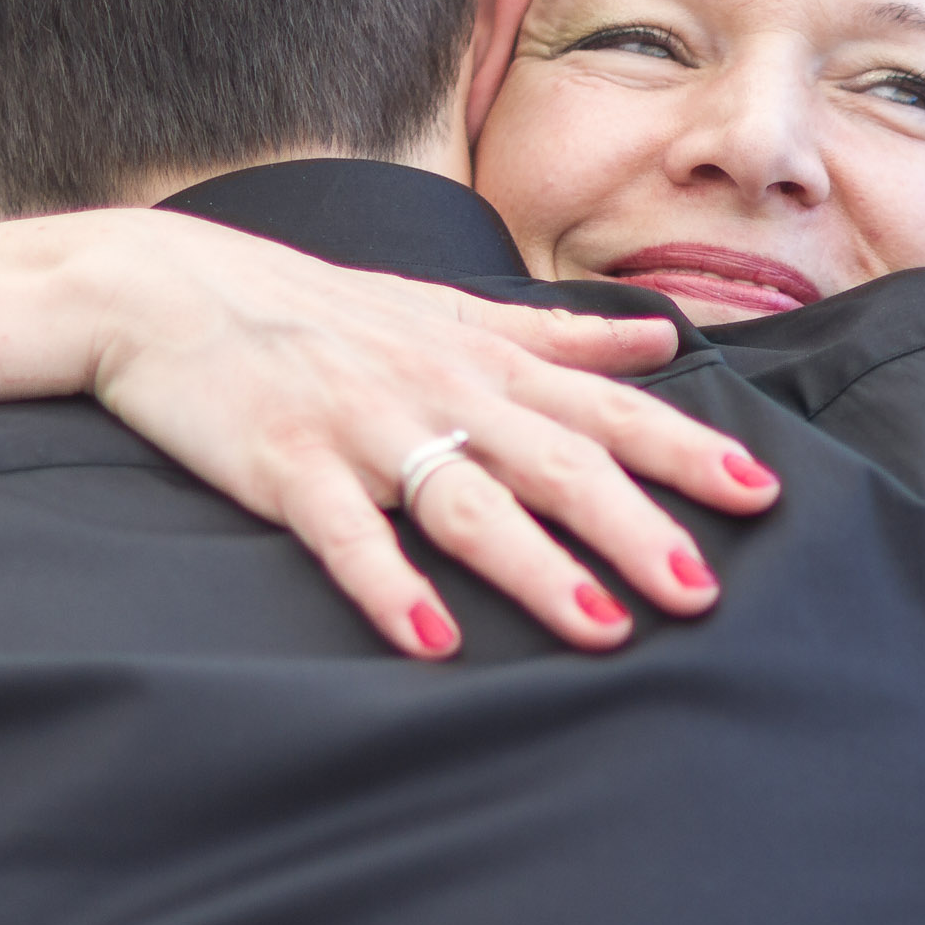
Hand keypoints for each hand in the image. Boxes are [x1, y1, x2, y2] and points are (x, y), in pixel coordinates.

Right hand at [0, 209, 765, 655]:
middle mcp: (440, 392)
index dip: (684, 451)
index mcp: (484, 360)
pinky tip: (433, 640)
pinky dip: (390, 586)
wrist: (165, 285)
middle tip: (702, 590)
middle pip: (556, 464)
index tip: (760, 492)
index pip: (606, 410)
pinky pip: (348, 535)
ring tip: (602, 631)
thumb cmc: (320, 308)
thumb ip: (559, 336)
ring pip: (468, 504)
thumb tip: (659, 338)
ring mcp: (363, 430)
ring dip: (538, 569)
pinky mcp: (288, 468)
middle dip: (634, 527)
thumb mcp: (450, 309)